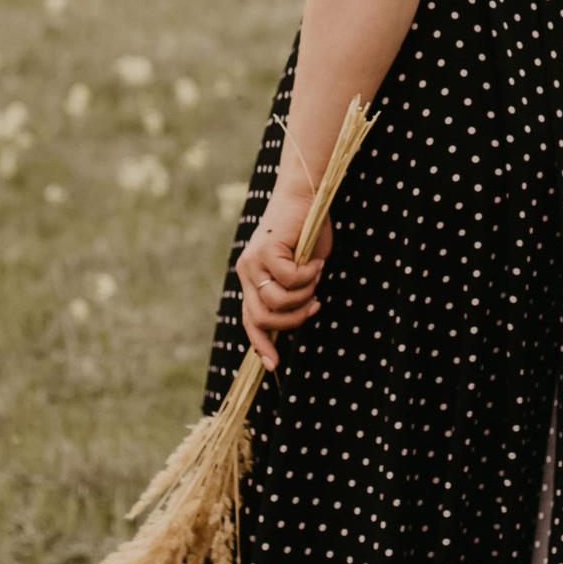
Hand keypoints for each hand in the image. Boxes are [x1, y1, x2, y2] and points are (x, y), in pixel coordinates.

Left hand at [237, 191, 332, 370]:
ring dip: (303, 295)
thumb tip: (298, 316)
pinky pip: (289, 279)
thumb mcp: (301, 271)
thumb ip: (295, 293)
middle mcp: (247, 273)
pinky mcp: (265, 250)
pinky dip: (308, 275)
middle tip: (315, 304)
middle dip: (293, 319)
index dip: (261, 345)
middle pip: (262, 318)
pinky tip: (316, 262)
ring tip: (316, 277)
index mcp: (252, 280)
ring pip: (276, 301)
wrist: (305, 197)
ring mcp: (253, 262)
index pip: (250, 321)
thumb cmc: (306, 233)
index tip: (273, 366)